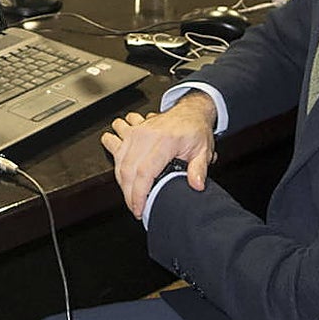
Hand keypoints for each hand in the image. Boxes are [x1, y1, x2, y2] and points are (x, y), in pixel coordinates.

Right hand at [100, 92, 217, 218]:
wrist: (190, 111)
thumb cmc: (195, 130)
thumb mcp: (203, 150)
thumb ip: (199, 169)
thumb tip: (196, 185)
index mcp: (165, 140)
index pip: (145, 171)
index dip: (139, 194)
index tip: (139, 209)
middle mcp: (148, 135)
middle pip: (129, 170)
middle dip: (129, 194)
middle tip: (136, 208)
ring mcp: (137, 132)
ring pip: (120, 162)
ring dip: (122, 182)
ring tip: (131, 196)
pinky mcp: (131, 131)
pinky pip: (115, 150)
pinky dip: (117, 166)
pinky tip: (122, 177)